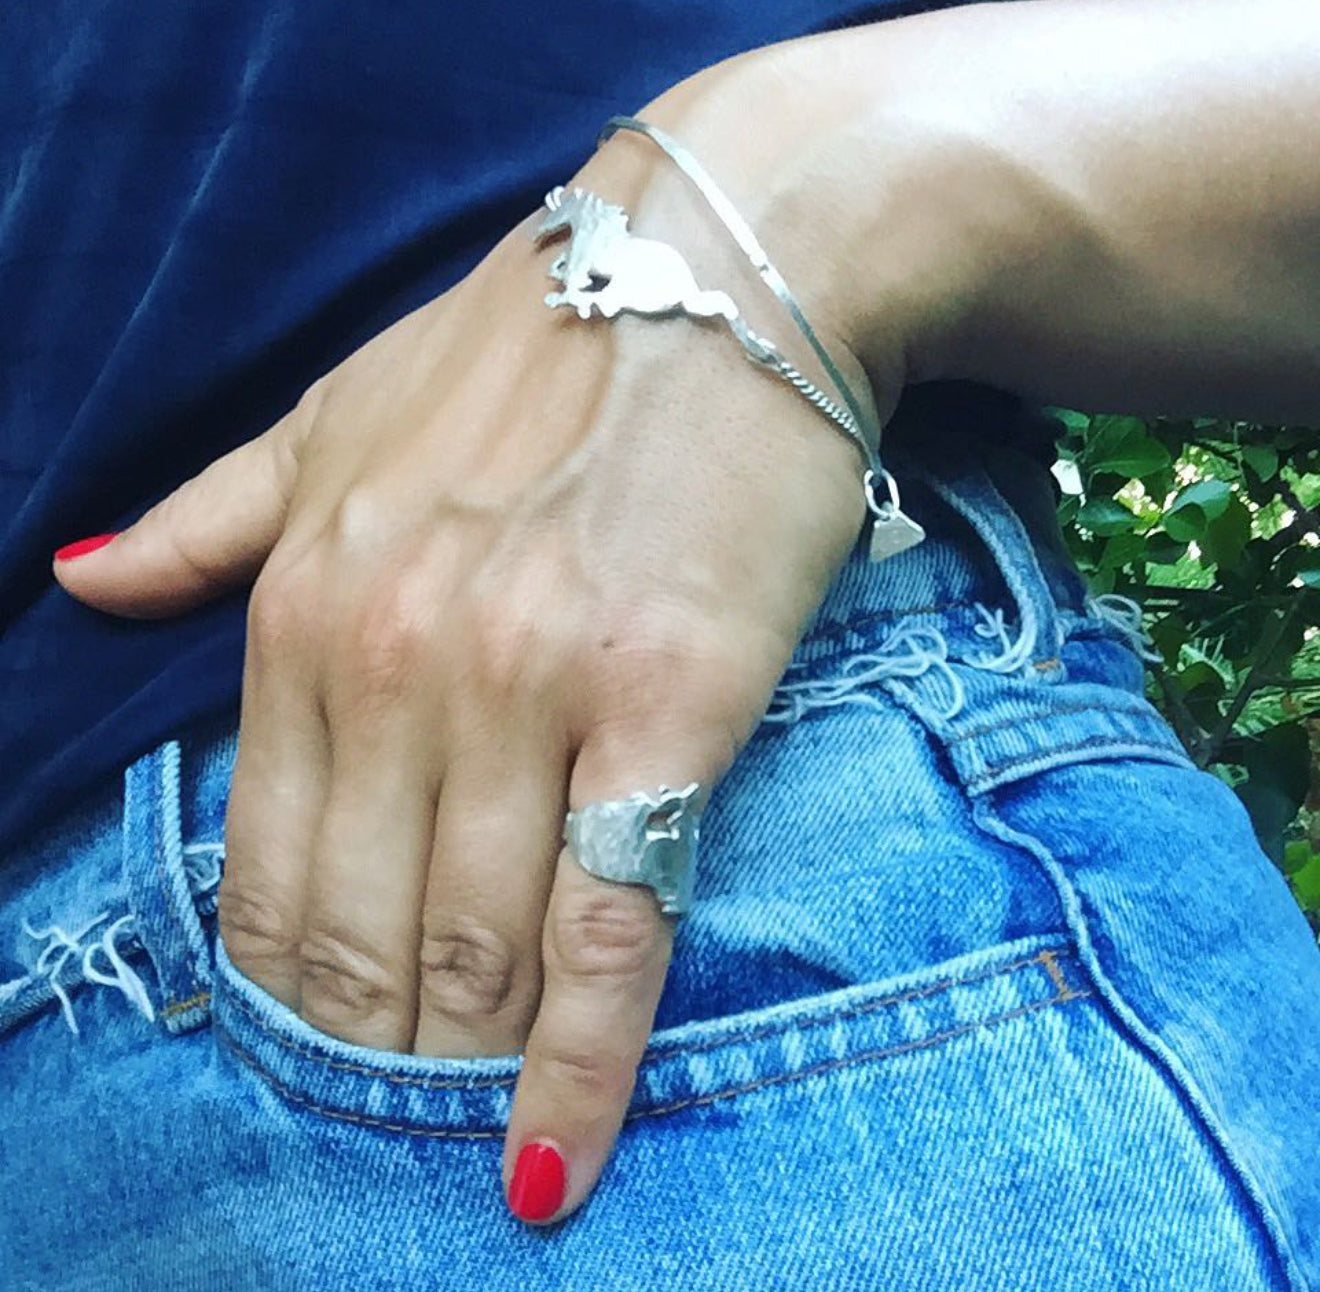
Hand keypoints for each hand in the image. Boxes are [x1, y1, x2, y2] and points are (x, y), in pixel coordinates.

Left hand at [52, 73, 904, 1222]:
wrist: (724, 271)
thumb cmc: (536, 350)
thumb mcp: (336, 413)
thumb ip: (206, 520)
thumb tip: (81, 587)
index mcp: (308, 608)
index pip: (267, 870)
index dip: (286, 994)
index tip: (320, 1061)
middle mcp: (399, 662)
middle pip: (361, 935)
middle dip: (369, 1057)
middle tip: (395, 1136)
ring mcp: (530, 691)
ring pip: (470, 948)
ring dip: (456, 1075)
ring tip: (462, 1152)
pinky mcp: (664, 710)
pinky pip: (608, 927)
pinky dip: (576, 1063)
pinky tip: (551, 1159)